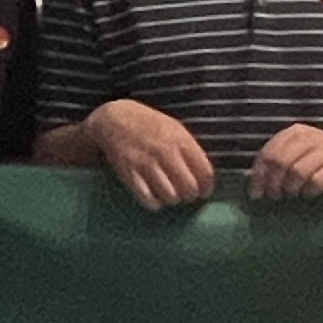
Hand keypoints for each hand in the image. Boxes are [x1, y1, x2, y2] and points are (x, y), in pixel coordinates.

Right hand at [82, 97, 214, 209]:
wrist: (115, 119)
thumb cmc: (150, 125)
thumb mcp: (176, 129)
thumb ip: (191, 149)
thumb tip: (205, 176)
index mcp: (181, 140)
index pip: (204, 172)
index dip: (207, 187)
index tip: (204, 191)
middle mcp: (165, 152)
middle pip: (189, 188)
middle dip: (190, 195)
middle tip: (186, 194)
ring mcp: (146, 164)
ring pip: (170, 196)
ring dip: (172, 199)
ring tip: (170, 194)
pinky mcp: (129, 174)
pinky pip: (148, 199)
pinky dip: (154, 203)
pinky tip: (154, 196)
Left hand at [249, 125, 322, 200]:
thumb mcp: (298, 154)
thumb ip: (276, 162)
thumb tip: (248, 179)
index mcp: (296, 132)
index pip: (269, 152)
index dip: (259, 175)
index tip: (256, 194)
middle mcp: (311, 137)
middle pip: (280, 161)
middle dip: (273, 184)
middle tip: (276, 197)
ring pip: (297, 171)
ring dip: (291, 188)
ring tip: (294, 195)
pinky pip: (317, 180)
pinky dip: (309, 191)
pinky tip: (310, 194)